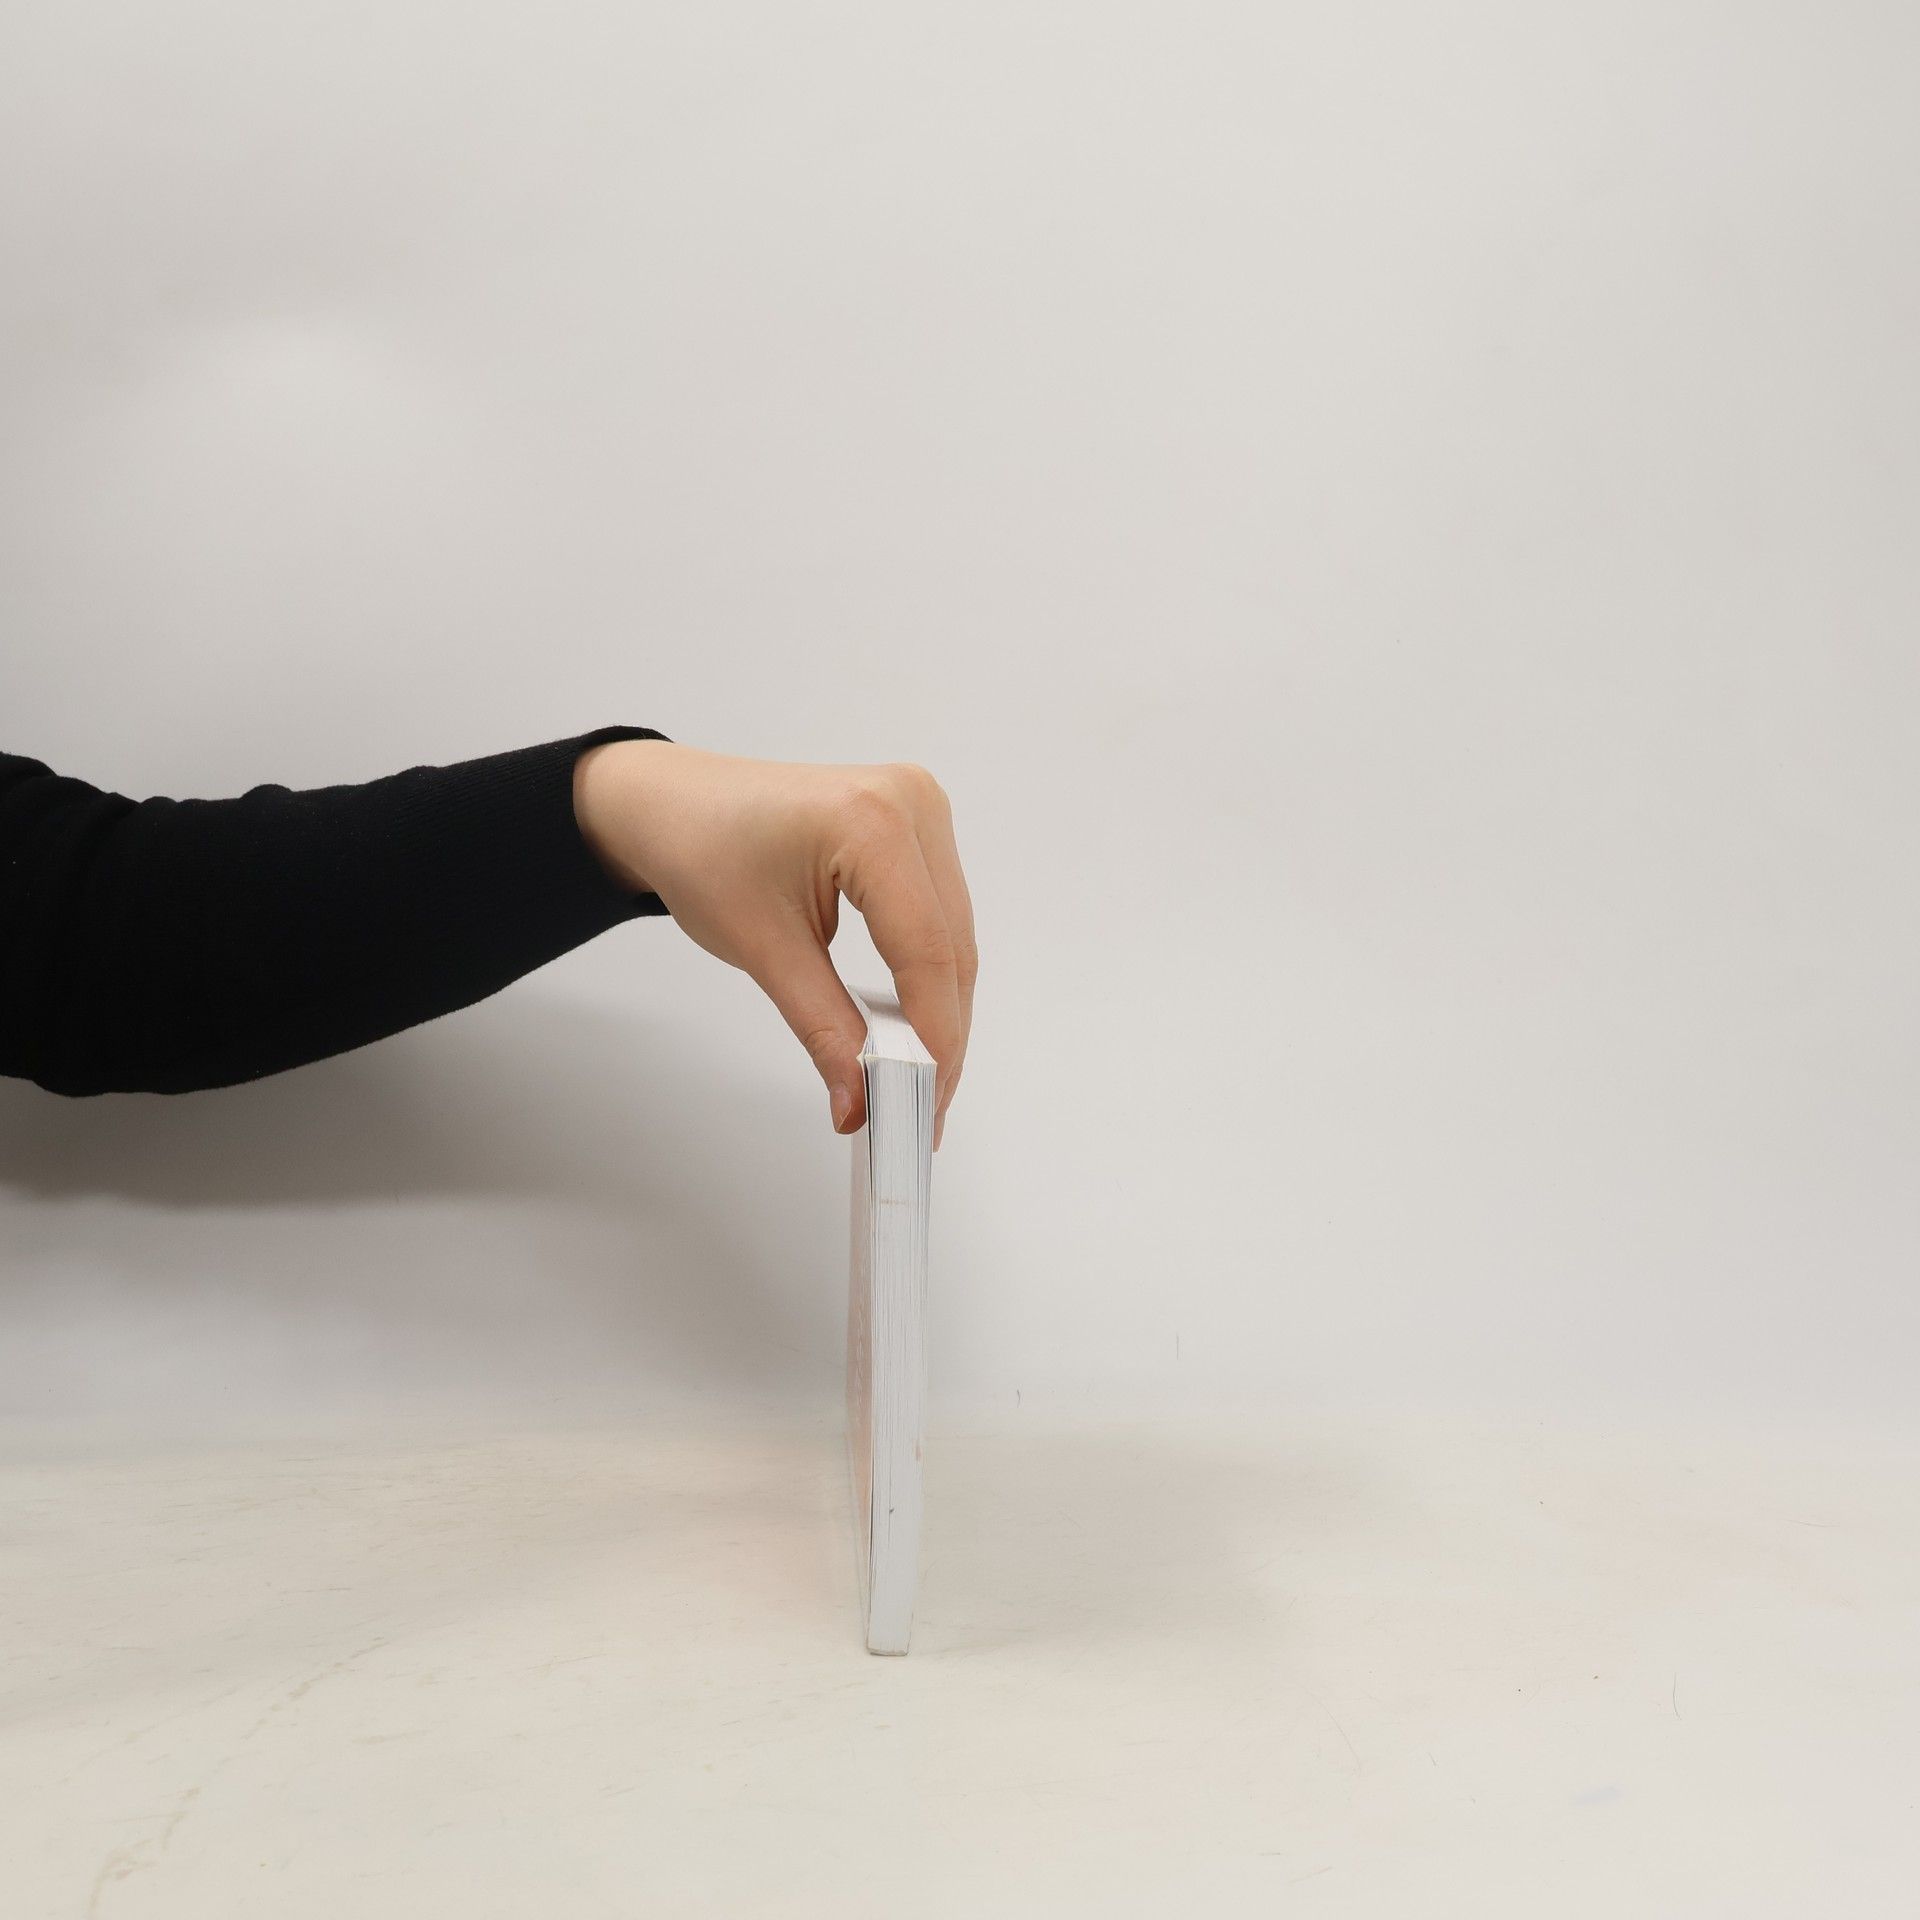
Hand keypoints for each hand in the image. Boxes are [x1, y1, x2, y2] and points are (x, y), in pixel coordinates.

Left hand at [573, 740, 975, 1145]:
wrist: (673, 803)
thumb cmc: (702, 851)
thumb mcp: (763, 948)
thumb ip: (824, 1028)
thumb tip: (860, 1102)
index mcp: (871, 820)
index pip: (925, 948)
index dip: (933, 1034)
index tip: (925, 1102)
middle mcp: (911, 802)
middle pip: (950, 944)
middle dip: (941, 1033)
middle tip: (924, 1108)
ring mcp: (920, 807)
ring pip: (953, 934)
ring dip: (941, 1007)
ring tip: (920, 1077)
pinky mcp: (917, 823)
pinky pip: (940, 912)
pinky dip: (930, 971)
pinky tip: (915, 1022)